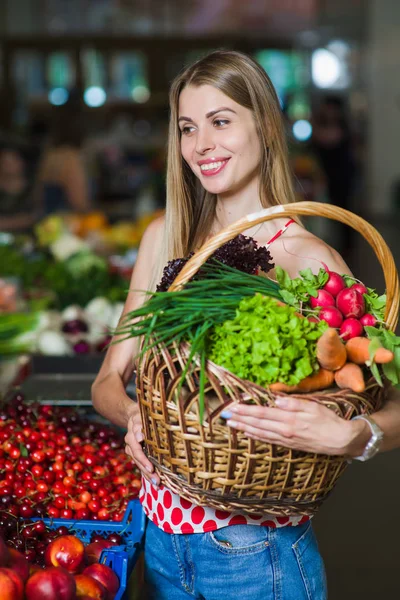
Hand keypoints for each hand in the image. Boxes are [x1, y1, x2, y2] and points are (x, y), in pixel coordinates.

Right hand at [124, 403, 159, 486]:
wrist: (134, 413)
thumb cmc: (140, 413)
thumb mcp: (140, 415)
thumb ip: (138, 424)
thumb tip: (139, 437)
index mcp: (131, 436)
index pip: (137, 450)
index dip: (143, 460)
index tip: (151, 468)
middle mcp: (130, 444)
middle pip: (138, 460)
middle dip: (147, 471)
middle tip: (156, 481)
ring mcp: (132, 449)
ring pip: (138, 463)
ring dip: (147, 474)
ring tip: (157, 483)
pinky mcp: (136, 453)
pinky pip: (140, 463)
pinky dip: (146, 472)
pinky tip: (154, 480)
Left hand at [221, 397, 368, 455]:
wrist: (341, 441)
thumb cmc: (329, 421)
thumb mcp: (313, 407)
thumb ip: (293, 403)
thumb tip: (275, 399)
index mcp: (289, 419)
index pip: (262, 413)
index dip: (246, 410)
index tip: (233, 406)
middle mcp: (284, 431)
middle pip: (257, 424)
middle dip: (240, 418)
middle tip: (225, 414)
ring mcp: (286, 440)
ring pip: (260, 433)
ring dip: (244, 428)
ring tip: (231, 423)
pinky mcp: (289, 445)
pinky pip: (268, 441)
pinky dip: (256, 437)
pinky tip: (248, 434)